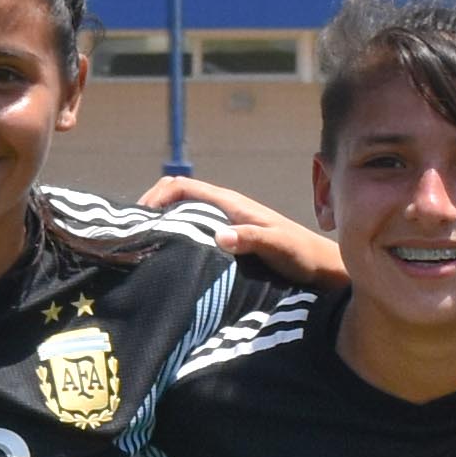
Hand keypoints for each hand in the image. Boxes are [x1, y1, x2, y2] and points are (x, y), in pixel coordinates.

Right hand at [138, 170, 330, 271]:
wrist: (322, 269)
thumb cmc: (302, 255)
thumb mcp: (278, 246)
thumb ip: (251, 238)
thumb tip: (218, 237)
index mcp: (231, 204)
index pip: (183, 186)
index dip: (157, 195)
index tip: (140, 218)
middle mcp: (224, 210)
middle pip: (177, 199)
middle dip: (153, 210)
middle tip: (133, 236)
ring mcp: (225, 225)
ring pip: (184, 217)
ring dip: (163, 227)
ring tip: (145, 250)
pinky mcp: (228, 242)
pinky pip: (194, 234)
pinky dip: (176, 241)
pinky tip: (169, 262)